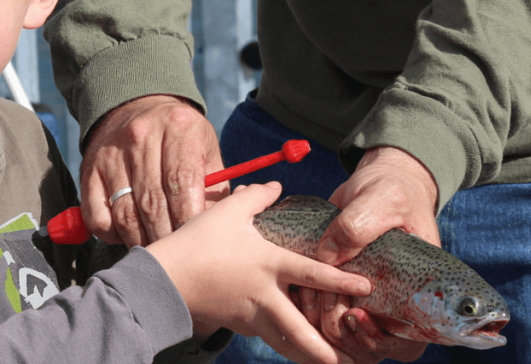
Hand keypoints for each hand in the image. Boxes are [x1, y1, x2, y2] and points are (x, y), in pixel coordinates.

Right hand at [80, 95, 227, 246]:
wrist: (136, 108)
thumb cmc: (180, 139)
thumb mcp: (206, 149)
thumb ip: (216, 187)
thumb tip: (222, 228)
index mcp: (178, 129)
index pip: (182, 183)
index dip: (189, 219)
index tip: (198, 243)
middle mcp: (141, 138)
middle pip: (152, 203)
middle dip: (168, 238)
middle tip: (179, 258)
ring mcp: (111, 155)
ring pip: (125, 214)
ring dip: (142, 242)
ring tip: (157, 253)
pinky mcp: (89, 171)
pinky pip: (98, 216)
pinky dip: (113, 236)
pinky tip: (128, 236)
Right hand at [147, 182, 371, 363]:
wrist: (165, 277)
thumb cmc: (197, 241)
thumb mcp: (228, 212)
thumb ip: (256, 197)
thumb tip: (275, 186)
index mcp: (268, 264)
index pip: (312, 273)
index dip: (340, 280)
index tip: (365, 287)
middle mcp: (264, 295)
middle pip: (301, 331)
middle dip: (326, 351)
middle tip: (350, 363)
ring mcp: (250, 315)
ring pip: (285, 344)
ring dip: (308, 357)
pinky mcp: (238, 324)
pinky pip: (266, 336)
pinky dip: (283, 344)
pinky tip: (292, 347)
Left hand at [303, 146, 439, 362]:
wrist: (377, 181)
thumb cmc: (391, 190)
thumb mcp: (381, 200)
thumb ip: (357, 225)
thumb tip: (328, 255)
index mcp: (414, 289)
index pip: (406, 339)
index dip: (380, 339)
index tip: (354, 316)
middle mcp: (389, 297)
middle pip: (369, 343)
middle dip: (343, 332)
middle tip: (323, 311)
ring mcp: (363, 293)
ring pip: (342, 329)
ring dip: (320, 320)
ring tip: (304, 298)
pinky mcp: (337, 282)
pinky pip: (323, 305)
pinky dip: (307, 304)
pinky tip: (293, 291)